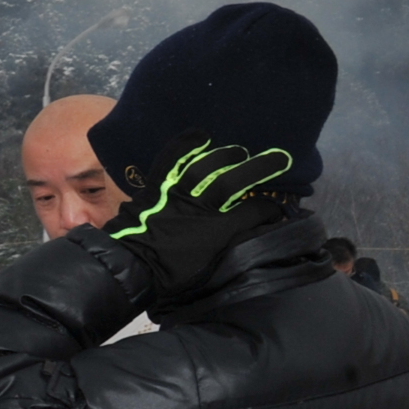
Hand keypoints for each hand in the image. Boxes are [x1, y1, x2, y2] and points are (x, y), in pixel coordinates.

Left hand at [103, 141, 295, 299]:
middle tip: (279, 157)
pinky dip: (183, 146)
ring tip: (239, 151)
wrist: (128, 267)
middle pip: (232, 182)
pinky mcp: (155, 188)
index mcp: (215, 233)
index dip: (271, 208)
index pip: (253, 212)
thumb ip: (232, 245)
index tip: (280, 206)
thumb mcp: (209, 267)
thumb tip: (254, 229)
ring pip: (203, 167)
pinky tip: (200, 134)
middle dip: (259, 169)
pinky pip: (169, 162)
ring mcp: (174, 196)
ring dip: (225, 156)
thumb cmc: (170, 274)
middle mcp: (198, 209)